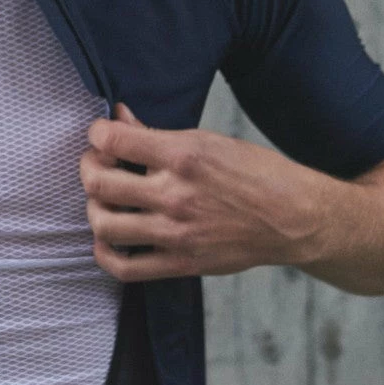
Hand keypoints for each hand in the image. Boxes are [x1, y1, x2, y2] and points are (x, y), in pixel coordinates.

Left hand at [80, 103, 322, 281]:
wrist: (294, 219)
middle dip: (89, 168)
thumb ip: (157, 134)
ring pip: (104, 224)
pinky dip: (104, 253)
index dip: (97, 133)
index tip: (101, 134)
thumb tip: (118, 117)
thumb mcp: (208, 141)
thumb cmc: (255, 174)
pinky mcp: (181, 263)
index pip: (114, 140)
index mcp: (184, 156)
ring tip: (105, 201)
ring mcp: (176, 233)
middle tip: (97, 164)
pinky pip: (124, 267)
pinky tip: (109, 238)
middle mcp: (175, 195)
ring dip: (94, 209)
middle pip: (99, 184)